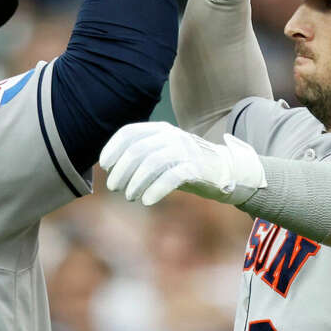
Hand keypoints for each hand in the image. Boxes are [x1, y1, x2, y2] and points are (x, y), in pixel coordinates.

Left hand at [99, 122, 265, 205]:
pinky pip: (171, 177)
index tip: (105, 165)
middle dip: (122, 170)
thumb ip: (142, 155)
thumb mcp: (164, 153)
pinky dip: (155, 190)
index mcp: (161, 129)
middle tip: (115, 187)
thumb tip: (111, 169)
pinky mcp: (195, 168)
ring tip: (130, 196)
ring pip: (152, 163)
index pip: (130, 132)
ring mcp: (185, 151)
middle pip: (138, 150)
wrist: (225, 170)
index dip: (113, 148)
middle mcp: (172, 136)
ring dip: (136, 182)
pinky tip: (146, 201)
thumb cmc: (186, 165)